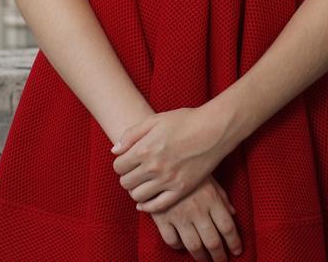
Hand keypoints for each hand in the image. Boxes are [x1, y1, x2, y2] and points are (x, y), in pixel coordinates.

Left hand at [111, 106, 229, 212]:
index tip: (127, 161)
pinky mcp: (180, 190)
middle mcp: (154, 167)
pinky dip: (148, 206)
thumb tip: (115, 150)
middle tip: (134, 172)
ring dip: (136, 191)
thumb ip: (131, 134)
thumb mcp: (155, 120)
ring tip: (142, 183)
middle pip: (126, 183)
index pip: (118, 166)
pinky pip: (157, 206)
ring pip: (138, 197)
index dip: (120, 163)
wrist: (213, 129)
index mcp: (145, 148)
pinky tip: (147, 200)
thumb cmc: (184, 121)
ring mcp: (167, 180)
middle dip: (127, 177)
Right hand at [148, 174, 242, 260]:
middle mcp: (197, 210)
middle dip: (219, 256)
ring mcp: (179, 215)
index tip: (237, 251)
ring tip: (204, 260)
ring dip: (201, 257)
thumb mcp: (209, 176)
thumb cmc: (188, 166)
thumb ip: (221, 196)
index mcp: (211, 198)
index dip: (234, 243)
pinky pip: (172, 240)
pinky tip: (181, 244)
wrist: (161, 158)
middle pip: (213, 241)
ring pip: (193, 245)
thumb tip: (232, 213)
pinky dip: (177, 246)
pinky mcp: (162, 217)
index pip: (228, 227)